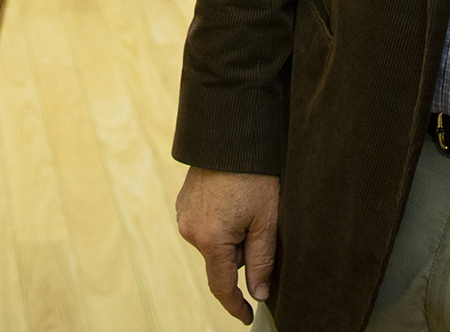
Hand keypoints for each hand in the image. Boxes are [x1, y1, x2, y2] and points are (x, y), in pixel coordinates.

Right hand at [177, 168, 278, 323]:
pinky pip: (205, 225)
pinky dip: (220, 222)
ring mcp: (183, 215)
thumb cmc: (253, 175)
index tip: (247, 316)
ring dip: (230, 235)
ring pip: (214, 242)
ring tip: (245, 204)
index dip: (236, 305)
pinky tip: (232, 198)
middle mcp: (190, 230)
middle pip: (221, 260)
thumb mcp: (266, 220)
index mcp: (211, 239)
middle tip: (258, 222)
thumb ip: (261, 261)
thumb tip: (259, 293)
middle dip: (241, 252)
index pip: (222, 286)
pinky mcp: (183, 203)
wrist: (230, 135)